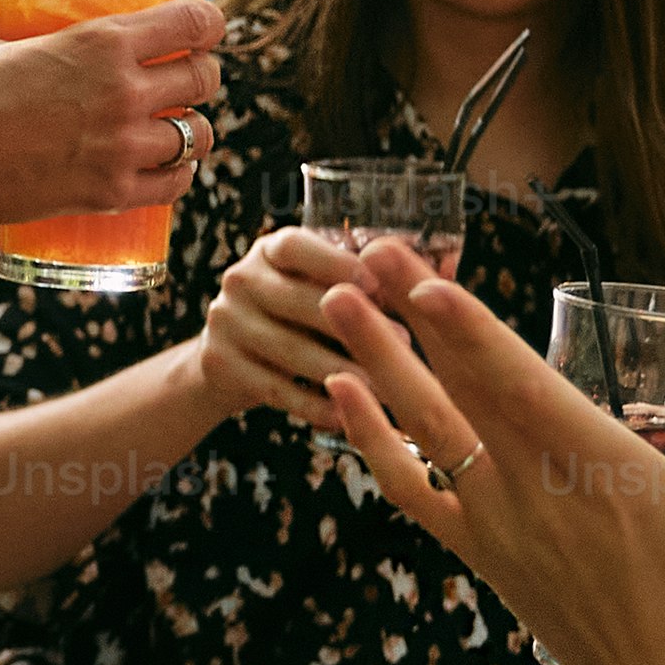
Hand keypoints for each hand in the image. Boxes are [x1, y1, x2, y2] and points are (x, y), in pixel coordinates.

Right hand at [0, 0, 227, 229]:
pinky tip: (167, 169)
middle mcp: (124, 91)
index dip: (207, 23)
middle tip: (184, 80)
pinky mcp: (111, 192)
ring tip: (176, 129)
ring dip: (192, 129)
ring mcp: (122, 146)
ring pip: (199, 135)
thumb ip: (3, 32)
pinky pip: (175, 184)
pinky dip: (177, 175)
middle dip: (200, 76)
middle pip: (204, 79)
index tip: (203, 29)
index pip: (194, 22)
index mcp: (101, 42)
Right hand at [200, 223, 419, 423]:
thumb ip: (378, 279)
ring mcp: (225, 322)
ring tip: (386, 388)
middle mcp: (241, 279)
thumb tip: (446, 267)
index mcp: (272, 250)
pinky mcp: (218, 365)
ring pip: (290, 349)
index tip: (377, 283)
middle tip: (406, 345)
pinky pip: (274, 389)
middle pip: (298, 300)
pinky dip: (314, 405)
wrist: (232, 360)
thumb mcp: (326, 288)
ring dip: (341, 370)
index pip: (297, 246)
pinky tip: (348, 418)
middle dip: (355, 324)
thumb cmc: (304, 318)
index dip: (336, 262)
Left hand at [309, 260, 664, 664]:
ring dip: (379, 361)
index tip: (425, 284)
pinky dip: (370, 441)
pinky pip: (410, 489)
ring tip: (338, 301)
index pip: (518, 386)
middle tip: (371, 252)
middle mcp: (531, 488)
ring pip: (424, 428)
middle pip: (460, 387)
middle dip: (412, 317)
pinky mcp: (474, 547)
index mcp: (595, 466)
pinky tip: (341, 390)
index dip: (469, 333)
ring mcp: (493, 519)